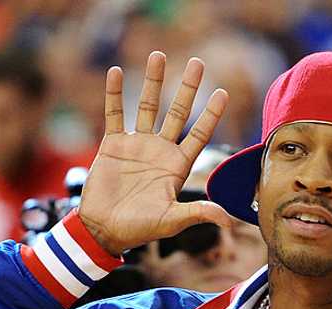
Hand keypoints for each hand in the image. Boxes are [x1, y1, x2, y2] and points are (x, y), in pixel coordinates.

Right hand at [78, 52, 232, 256]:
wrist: (103, 230)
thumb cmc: (140, 229)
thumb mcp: (171, 221)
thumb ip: (197, 214)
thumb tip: (227, 219)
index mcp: (177, 166)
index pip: (200, 135)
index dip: (211, 114)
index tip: (222, 92)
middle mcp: (160, 150)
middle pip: (177, 113)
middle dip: (187, 88)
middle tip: (198, 62)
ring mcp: (136, 145)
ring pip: (147, 107)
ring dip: (153, 82)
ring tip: (158, 55)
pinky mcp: (112, 145)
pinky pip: (114, 114)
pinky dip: (114, 94)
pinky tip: (116, 72)